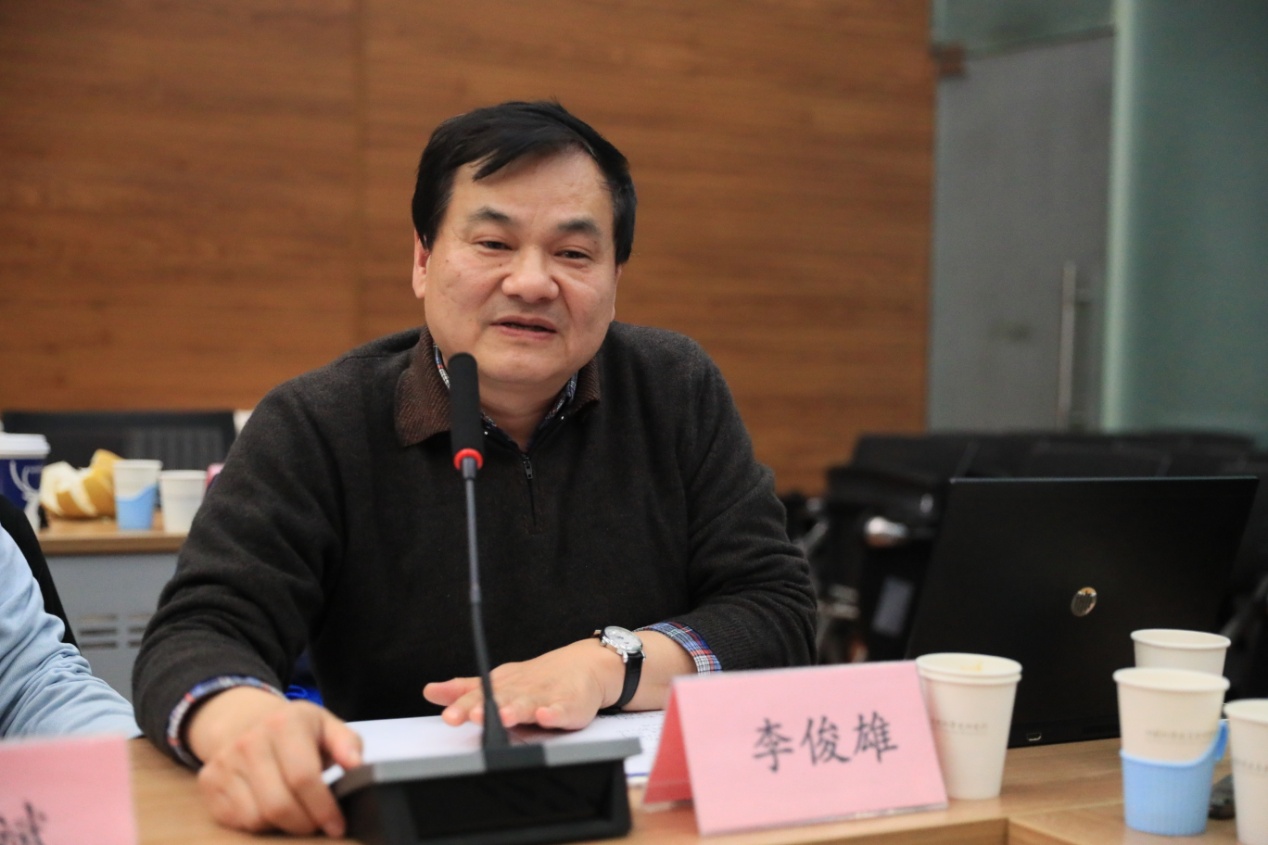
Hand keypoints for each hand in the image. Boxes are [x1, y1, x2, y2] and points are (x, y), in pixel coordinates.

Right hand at [187, 687, 362, 835]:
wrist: (241, 718)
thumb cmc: (293, 727)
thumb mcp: (324, 724)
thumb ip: (346, 743)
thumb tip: (356, 765)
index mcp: (284, 724)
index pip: (304, 778)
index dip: (323, 808)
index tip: (337, 825)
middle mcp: (250, 742)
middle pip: (278, 804)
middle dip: (304, 823)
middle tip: (316, 825)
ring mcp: (225, 763)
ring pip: (257, 818)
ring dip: (282, 825)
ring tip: (295, 813)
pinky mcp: (209, 782)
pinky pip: (237, 821)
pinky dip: (258, 824)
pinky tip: (270, 809)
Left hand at [423, 639, 620, 730]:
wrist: (585, 666)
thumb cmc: (537, 680)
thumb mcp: (499, 682)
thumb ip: (465, 690)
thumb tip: (430, 691)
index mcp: (503, 686)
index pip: (479, 696)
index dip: (463, 706)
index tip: (449, 716)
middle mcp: (521, 691)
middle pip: (502, 699)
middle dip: (486, 708)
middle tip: (470, 716)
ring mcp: (546, 697)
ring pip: (529, 704)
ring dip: (516, 709)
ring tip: (504, 716)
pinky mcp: (570, 705)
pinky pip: (562, 711)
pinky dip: (554, 713)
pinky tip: (546, 717)